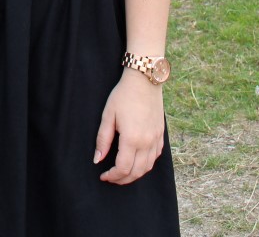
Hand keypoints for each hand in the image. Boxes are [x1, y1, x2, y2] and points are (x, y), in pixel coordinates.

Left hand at [94, 70, 164, 184]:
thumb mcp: (108, 115)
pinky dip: (146, 164)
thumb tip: (97, 159)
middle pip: (136, 172)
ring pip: (147, 167)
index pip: (123, 168)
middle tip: (111, 177)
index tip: (103, 176)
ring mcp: (156, 139)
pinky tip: (138, 161)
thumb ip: (102, 139)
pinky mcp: (161, 134)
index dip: (112, 176)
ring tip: (123, 173)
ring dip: (135, 174)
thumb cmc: (123, 95)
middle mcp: (146, 142)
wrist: (144, 79)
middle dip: (122, 179)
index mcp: (132, 139)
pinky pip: (155, 156)